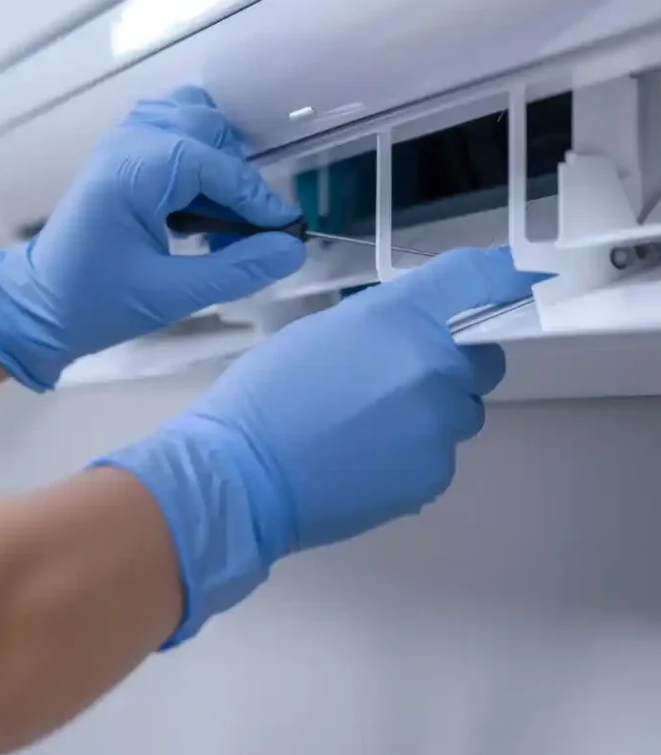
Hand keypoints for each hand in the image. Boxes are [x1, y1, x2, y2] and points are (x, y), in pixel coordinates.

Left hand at [0, 86, 305, 389]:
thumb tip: (292, 249)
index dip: (257, 198)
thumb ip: (238, 269)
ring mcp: (121, 141)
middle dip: (237, 177)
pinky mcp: (121, 152)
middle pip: (207, 127)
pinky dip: (197, 154)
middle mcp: (127, 143)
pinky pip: (173, 129)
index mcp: (133, 173)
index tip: (286, 231)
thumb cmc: (98, 303)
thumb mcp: (173, 295)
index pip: (216, 165)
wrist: (40, 305)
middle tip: (245, 231)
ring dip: (218, 159)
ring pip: (191, 118)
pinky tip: (199, 200)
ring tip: (220, 213)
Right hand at [96, 247, 543, 643]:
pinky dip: (416, 454)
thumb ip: (382, 323)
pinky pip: (442, 454)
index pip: (475, 281)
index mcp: (400, 319)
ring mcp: (439, 425)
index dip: (498, 279)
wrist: (243, 475)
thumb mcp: (320, 332)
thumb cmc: (266, 393)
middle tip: (403, 381)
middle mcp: (434, 366)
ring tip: (376, 429)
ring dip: (435, 413)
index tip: (510, 284)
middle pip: (484, 359)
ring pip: (463, 411)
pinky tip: (368, 461)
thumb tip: (417, 329)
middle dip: (455, 365)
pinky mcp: (434, 475)